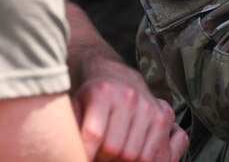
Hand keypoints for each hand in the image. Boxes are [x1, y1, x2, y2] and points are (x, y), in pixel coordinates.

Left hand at [72, 57, 187, 161]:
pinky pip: (155, 154)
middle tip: (96, 158)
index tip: (79, 157)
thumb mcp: (76, 104)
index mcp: (103, 92)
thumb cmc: (92, 96)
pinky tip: (129, 159)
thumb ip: (72, 126)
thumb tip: (68, 150)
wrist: (116, 74)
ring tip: (111, 158)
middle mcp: (128, 98)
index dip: (86, 153)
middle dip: (102, 160)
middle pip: (115, 148)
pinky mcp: (161, 118)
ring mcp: (148, 108)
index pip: (94, 134)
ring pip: (136, 155)